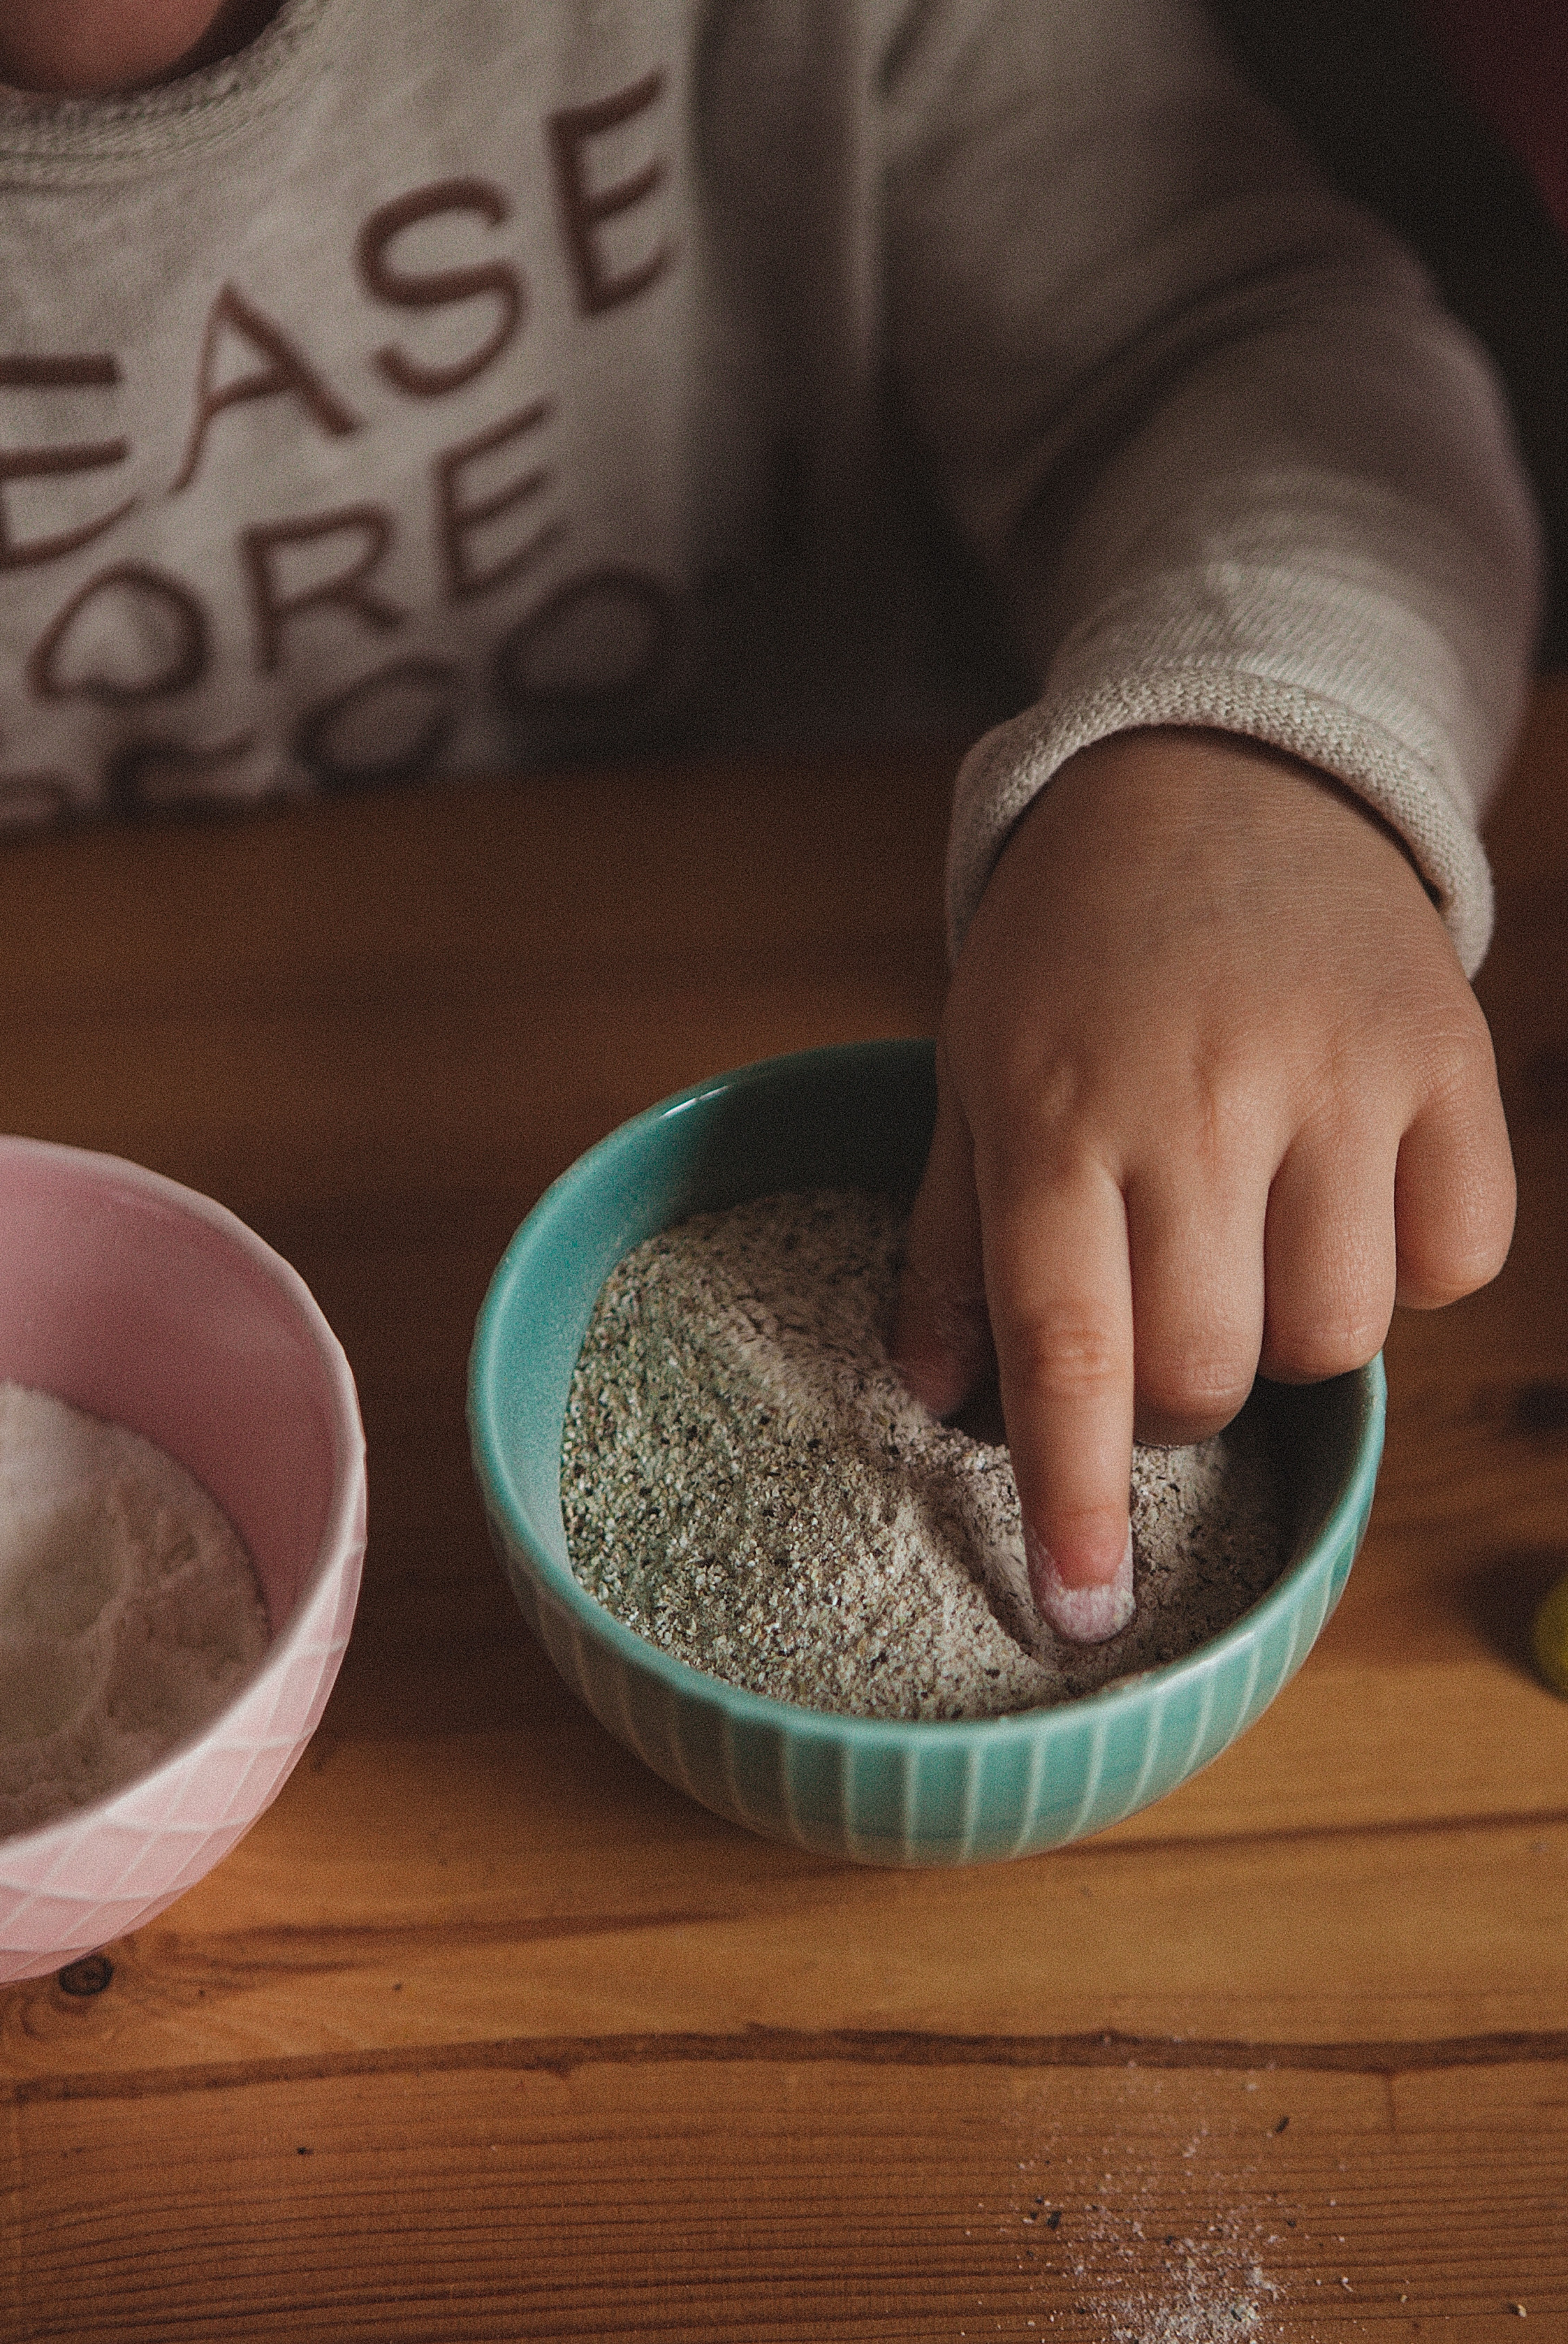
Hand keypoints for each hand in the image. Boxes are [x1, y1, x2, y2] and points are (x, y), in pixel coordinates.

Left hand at [890, 728, 1514, 1640]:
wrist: (1216, 775)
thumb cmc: (1070, 947)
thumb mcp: (971, 1072)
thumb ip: (947, 1238)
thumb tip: (930, 1393)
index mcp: (1056, 1115)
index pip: (1068, 1353)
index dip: (1074, 1503)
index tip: (1080, 1610)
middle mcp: (1199, 1101)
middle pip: (1212, 1371)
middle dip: (1177, 1400)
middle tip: (1158, 1327)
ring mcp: (1338, 1077)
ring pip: (1341, 1336)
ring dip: (1291, 1336)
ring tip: (1251, 1244)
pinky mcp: (1449, 1056)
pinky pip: (1456, 1256)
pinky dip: (1407, 1264)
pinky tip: (1346, 1196)